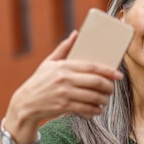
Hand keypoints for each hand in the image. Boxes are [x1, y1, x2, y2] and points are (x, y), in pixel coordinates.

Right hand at [7, 31, 122, 133]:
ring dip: (103, 99)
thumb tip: (76, 33)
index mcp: (63, 66)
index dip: (108, 71)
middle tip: (112, 89)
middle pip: (95, 82)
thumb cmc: (39, 81)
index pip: (92, 67)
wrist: (25, 103)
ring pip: (93, 97)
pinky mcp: (63, 106)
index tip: (118, 74)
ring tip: (105, 99)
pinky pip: (86, 109)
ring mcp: (64, 93)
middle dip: (108, 86)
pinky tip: (97, 109)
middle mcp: (65, 79)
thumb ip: (64, 48)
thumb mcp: (49, 63)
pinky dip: (95, 110)